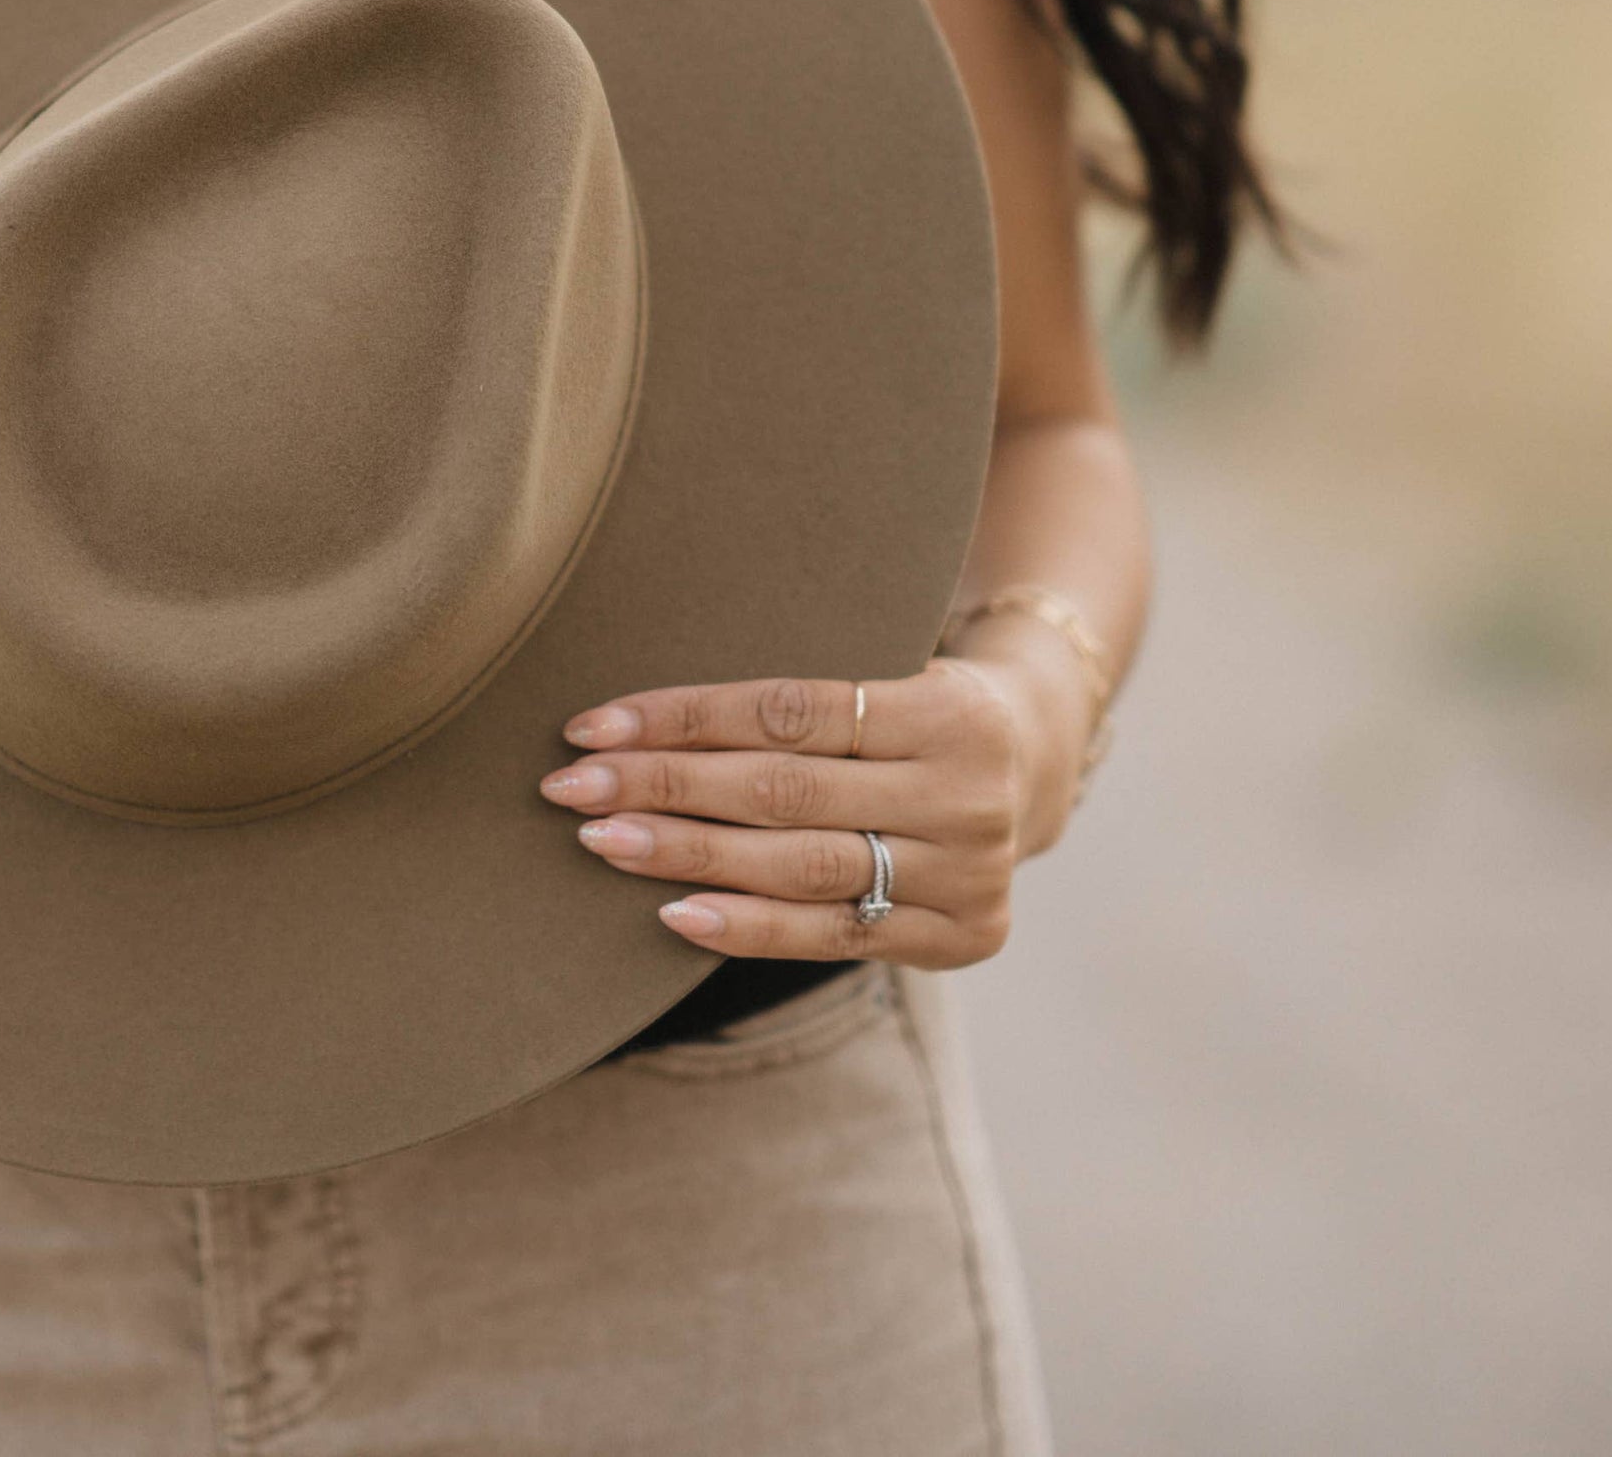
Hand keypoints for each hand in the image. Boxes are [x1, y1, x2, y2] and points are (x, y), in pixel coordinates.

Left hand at [538, 659, 1077, 967]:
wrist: (1039, 762)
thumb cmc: (915, 706)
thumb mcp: (885, 673)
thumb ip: (796, 701)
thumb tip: (634, 718)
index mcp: (948, 711)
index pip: (788, 711)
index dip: (683, 718)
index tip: (590, 727)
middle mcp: (968, 795)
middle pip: (786, 791)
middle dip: (667, 788)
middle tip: (572, 789)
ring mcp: (971, 875)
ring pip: (803, 867)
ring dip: (690, 856)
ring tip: (604, 841)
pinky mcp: (961, 938)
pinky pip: (834, 938)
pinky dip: (750, 927)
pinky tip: (676, 913)